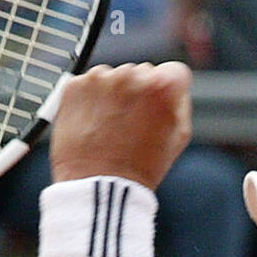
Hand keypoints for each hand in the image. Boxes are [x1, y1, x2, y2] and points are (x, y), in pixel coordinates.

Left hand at [52, 61, 192, 190]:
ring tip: (112, 128)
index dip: (171, 92)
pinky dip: (92, 100)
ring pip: (115, 79)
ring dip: (116, 96)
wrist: (97, 185)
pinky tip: (96, 125)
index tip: (161, 107)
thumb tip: (174, 86)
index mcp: (161, 85)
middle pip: (143, 73)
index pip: (174, 72)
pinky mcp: (75, 85)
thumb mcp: (179, 137)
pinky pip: (90, 85)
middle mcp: (130, 74)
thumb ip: (181, 102)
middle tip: (134, 125)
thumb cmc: (141, 167)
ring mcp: (100, 78)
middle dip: (140, 94)